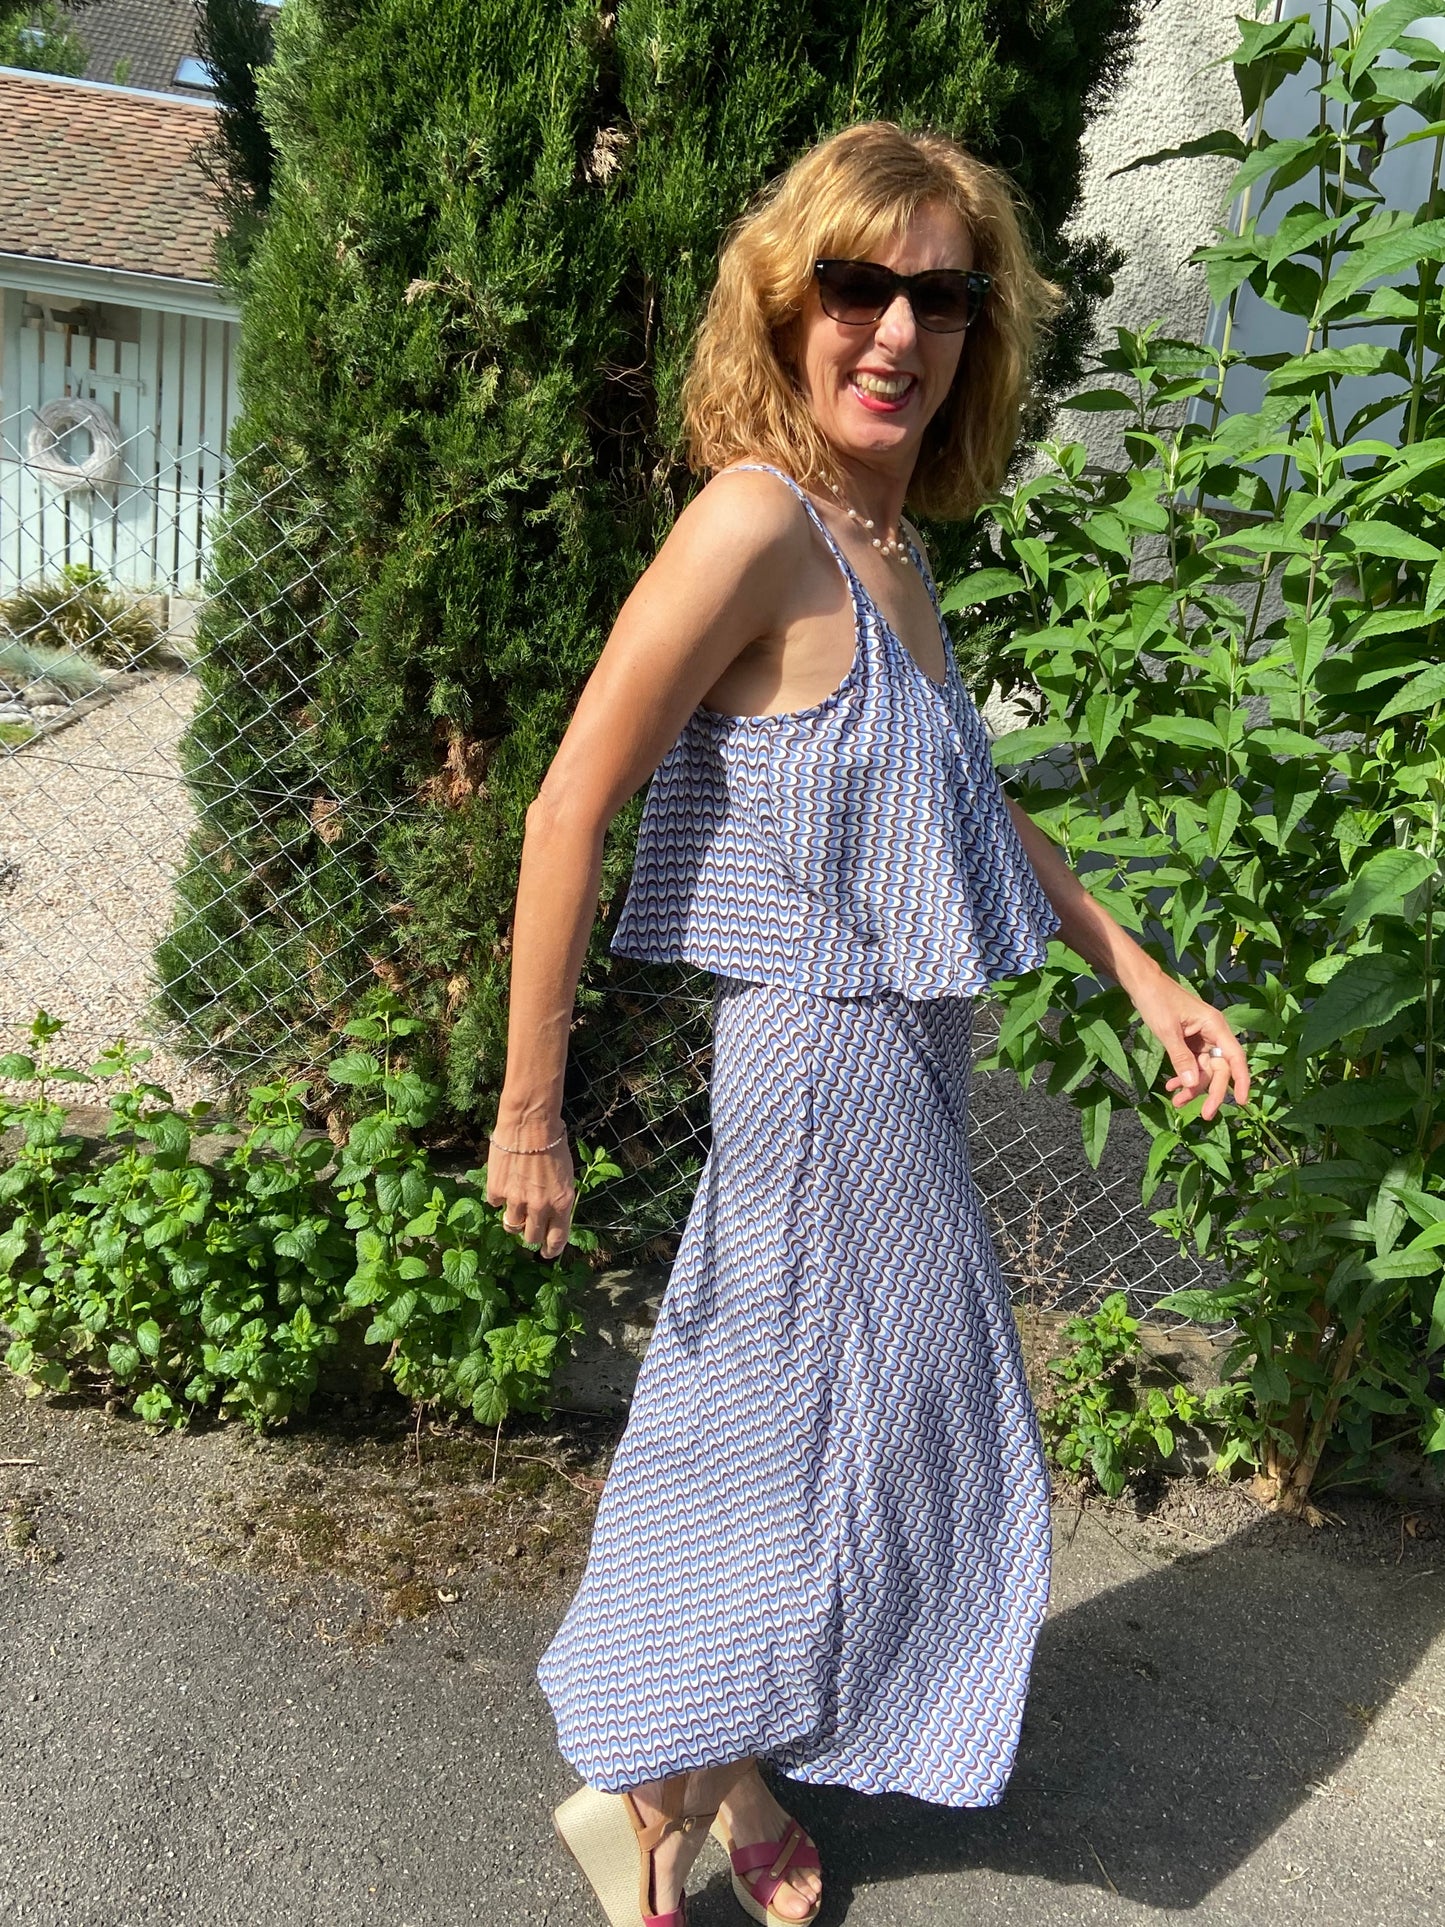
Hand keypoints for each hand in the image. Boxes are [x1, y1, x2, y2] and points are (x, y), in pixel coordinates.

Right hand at [484, 1136, 575, 1259]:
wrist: (530, 1123)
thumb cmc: (553, 1143)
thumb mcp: (565, 1175)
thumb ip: (558, 1198)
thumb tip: (550, 1214)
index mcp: (561, 1203)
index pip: (557, 1239)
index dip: (551, 1250)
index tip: (548, 1253)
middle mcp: (539, 1206)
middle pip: (531, 1237)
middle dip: (531, 1235)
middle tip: (529, 1227)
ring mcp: (516, 1200)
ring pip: (512, 1226)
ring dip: (514, 1220)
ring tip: (516, 1206)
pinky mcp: (497, 1190)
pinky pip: (496, 1203)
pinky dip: (499, 1197)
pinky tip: (504, 1181)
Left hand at [1127, 971, 1250, 1121]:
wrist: (1142, 983)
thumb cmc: (1156, 1000)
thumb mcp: (1167, 1031)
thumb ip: (1181, 1058)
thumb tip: (1192, 1084)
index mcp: (1215, 1026)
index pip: (1235, 1058)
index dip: (1241, 1081)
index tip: (1241, 1102)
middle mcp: (1213, 1033)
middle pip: (1219, 1069)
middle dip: (1211, 1092)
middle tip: (1205, 1115)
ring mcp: (1202, 1038)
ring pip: (1204, 1070)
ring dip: (1193, 1087)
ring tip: (1177, 1102)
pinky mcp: (1190, 1041)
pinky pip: (1192, 1064)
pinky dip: (1183, 1076)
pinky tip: (1171, 1087)